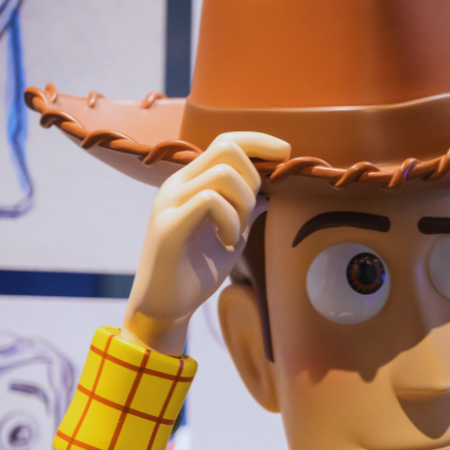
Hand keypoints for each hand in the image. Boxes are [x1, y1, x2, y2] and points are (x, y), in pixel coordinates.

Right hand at [121, 132, 289, 354]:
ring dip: (243, 204)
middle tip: (248, 215)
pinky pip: (210, 201)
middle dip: (254, 177)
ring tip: (234, 235)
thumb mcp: (230, 238)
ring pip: (223, 173)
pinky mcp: (168, 225)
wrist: (164, 308)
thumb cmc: (195, 273)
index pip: (226, 141)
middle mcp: (177, 184)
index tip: (286, 154)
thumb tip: (266, 196)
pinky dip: (231, 222)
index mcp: (191, 183)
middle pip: (226, 147)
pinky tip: (226, 243)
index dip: (259, 141)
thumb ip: (244, 214)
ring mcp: (170, 202)